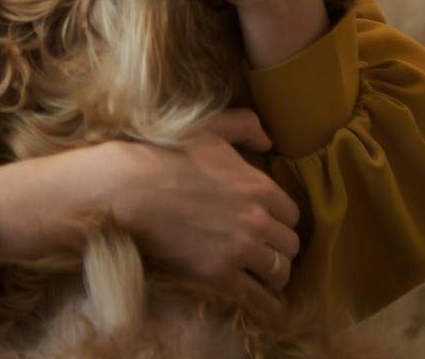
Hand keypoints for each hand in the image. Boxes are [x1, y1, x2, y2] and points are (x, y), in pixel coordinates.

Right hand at [108, 108, 299, 312]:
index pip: (292, 214)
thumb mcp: (211, 127)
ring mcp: (239, 250)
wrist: (132, 186)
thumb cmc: (168, 153)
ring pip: (279, 271)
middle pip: (290, 245)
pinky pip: (255, 295)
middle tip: (266, 249)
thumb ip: (246, 126)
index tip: (270, 224)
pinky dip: (260, 298)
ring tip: (262, 274)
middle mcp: (257, 220)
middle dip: (280, 247)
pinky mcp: (218, 274)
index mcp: (260, 187)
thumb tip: (269, 140)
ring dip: (273, 273)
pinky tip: (258, 298)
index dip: (281, 219)